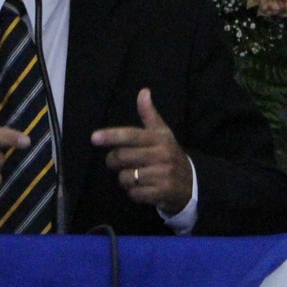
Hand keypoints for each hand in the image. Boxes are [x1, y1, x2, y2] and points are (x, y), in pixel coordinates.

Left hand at [91, 88, 193, 213]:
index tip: (94, 138)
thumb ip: (149, 114)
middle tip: (117, 162)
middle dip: (113, 161)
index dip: (111, 136)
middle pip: (122, 157)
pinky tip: (142, 188)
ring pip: (126, 177)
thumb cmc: (170, 155)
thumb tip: (143, 92)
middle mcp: (161, 155)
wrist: (192, 183)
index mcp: (159, 139)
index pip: (131, 135)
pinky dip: (133, 193)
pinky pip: (134, 194)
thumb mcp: (162, 133)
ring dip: (124, 179)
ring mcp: (162, 174)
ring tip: (134, 177)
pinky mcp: (161, 193)